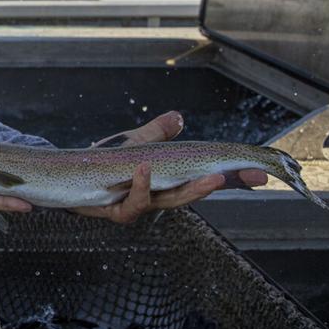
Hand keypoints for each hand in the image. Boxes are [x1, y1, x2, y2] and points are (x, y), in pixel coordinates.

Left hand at [72, 111, 268, 223]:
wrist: (67, 175)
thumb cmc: (104, 161)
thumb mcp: (135, 142)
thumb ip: (157, 132)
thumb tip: (178, 118)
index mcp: (167, 180)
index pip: (205, 179)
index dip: (233, 178)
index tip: (261, 174)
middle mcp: (156, 196)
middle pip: (195, 193)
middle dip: (224, 185)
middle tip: (249, 176)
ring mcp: (137, 205)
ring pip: (169, 202)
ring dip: (191, 191)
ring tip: (212, 177)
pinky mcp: (115, 210)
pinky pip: (132, 204)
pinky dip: (141, 186)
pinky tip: (145, 169)